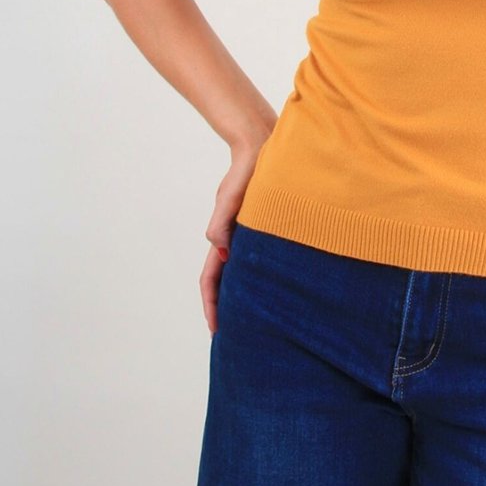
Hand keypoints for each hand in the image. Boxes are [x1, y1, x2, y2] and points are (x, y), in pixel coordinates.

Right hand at [199, 140, 267, 335]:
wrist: (262, 147)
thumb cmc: (247, 170)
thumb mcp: (231, 196)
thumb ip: (222, 220)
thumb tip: (221, 251)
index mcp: (224, 237)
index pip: (212, 279)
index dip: (212, 306)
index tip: (217, 330)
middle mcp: (235, 240)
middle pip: (225, 283)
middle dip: (225, 310)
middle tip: (236, 338)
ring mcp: (249, 235)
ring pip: (241, 274)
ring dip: (242, 297)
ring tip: (254, 322)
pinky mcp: (264, 228)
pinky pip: (259, 260)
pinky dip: (259, 278)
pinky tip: (274, 289)